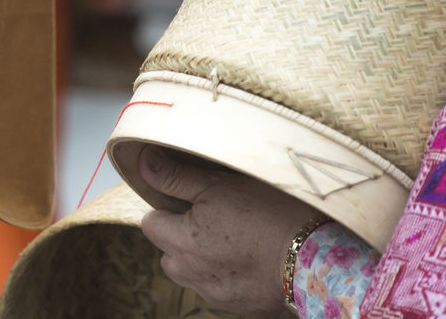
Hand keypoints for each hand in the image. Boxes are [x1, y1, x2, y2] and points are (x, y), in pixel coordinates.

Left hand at [138, 145, 317, 317]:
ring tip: (233, 241)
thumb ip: (176, 177)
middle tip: (213, 220)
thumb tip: (143, 162)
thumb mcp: (219, 185)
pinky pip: (220, 290)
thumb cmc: (271, 214)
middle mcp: (193, 275)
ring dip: (202, 260)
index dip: (166, 208)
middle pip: (168, 253)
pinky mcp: (242, 309)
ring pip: (192, 275)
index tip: (189, 201)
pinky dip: (227, 277)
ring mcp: (217, 296)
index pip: (150, 224)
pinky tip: (251, 261)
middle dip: (181, 237)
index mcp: (182, 243)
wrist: (322, 258)